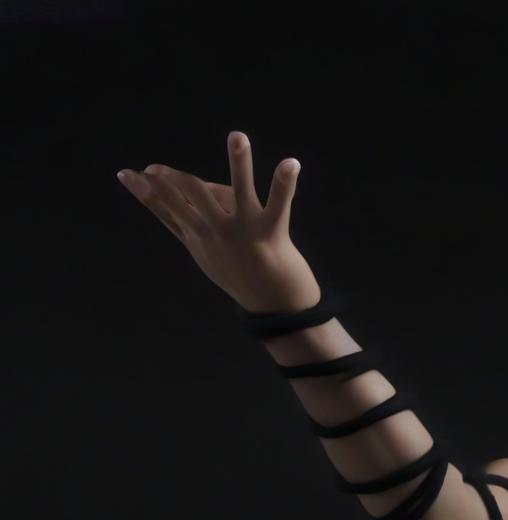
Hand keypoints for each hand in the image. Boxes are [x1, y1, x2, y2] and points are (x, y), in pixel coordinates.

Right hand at [117, 131, 320, 313]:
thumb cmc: (242, 274)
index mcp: (200, 237)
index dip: (146, 192)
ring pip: (236, 190)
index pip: (166, 211)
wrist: (276, 305)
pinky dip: (285, 183)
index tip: (127, 173)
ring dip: (239, 161)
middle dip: (171, 181)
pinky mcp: (270, 233)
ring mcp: (243, 231)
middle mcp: (217, 233)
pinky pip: (279, 204)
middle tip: (158, 168)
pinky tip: (291, 163)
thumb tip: (189, 187)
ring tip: (238, 136)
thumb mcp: (210, 252)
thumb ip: (194, 221)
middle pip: (189, 198)